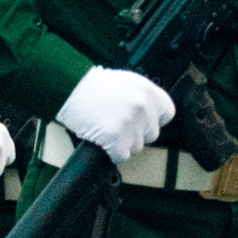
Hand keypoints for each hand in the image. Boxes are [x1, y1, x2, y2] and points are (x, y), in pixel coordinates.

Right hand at [56, 67, 175, 164]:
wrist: (71, 88)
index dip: (155, 119)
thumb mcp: (127, 82)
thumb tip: (152, 114)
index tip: (145, 121)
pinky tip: (102, 137)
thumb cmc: (94, 85)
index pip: (167, 113)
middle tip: (119, 124)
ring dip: (123, 142)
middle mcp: (143, 107)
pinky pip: (121, 155)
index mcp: (148, 91)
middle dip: (137, 133)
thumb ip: (143, 97)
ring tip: (107, 127)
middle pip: (151, 134)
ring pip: (136, 146)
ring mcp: (131, 124)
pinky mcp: (116, 139)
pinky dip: (111, 151)